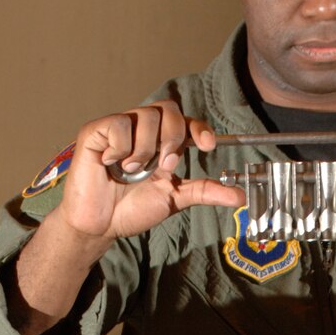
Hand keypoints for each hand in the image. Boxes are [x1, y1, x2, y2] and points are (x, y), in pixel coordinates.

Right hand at [53, 100, 242, 249]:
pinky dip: (120, 147)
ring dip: (145, 149)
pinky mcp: (96, 131)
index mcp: (162, 143)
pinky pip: (118, 123)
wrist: (100, 225)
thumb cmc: (131, 209)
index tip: (207, 146)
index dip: (199, 128)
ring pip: (145, 115)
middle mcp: (142, 131)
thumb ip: (205, 191)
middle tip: (164, 167)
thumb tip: (239, 196)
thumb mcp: (174, 198)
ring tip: (133, 171)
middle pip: (168, 109)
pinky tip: (111, 163)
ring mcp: (119, 128)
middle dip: (172, 138)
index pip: (186, 121)